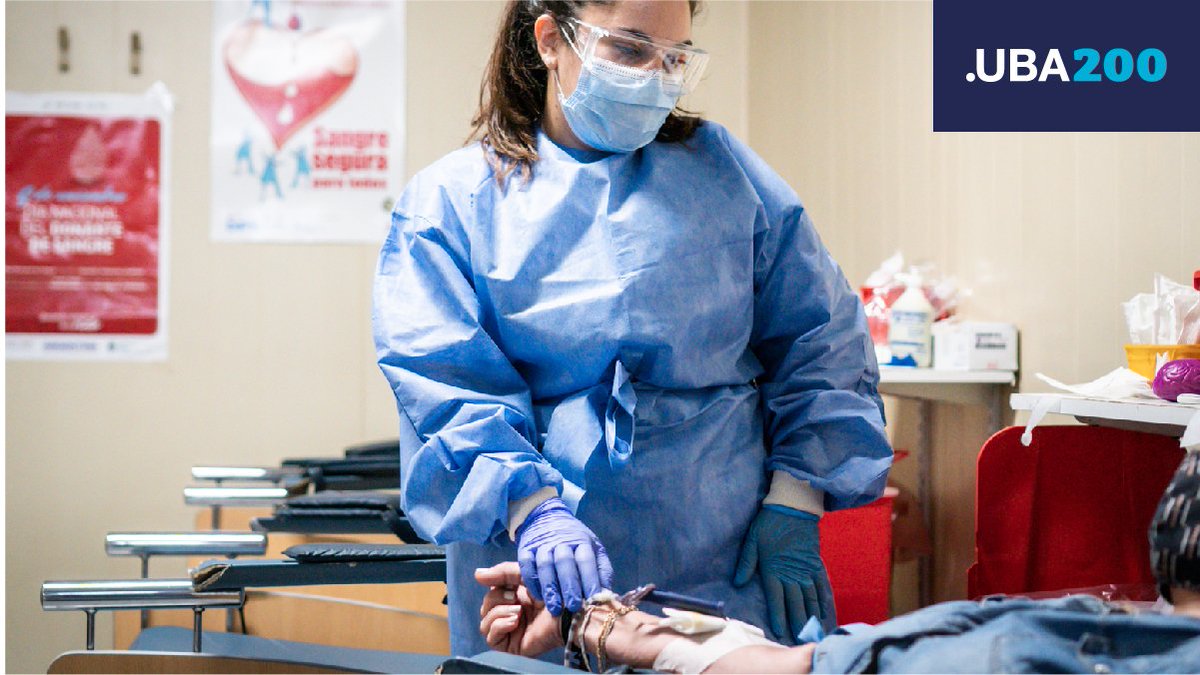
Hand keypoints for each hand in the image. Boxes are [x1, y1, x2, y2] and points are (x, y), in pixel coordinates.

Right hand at [477, 562, 562, 656]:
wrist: (569, 612)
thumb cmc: (554, 592)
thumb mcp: (527, 574)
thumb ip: (503, 572)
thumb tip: (476, 574)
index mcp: (515, 598)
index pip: (491, 592)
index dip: (495, 585)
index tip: (509, 584)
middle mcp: (511, 614)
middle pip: (485, 607)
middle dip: (496, 599)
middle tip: (515, 598)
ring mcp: (511, 631)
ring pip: (485, 623)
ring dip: (498, 613)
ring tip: (518, 612)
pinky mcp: (512, 646)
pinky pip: (491, 637)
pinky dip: (499, 626)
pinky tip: (515, 621)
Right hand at [516, 497, 612, 615]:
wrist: (547, 518)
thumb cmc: (576, 542)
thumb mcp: (593, 548)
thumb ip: (601, 570)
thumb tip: (607, 595)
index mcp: (581, 540)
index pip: (586, 560)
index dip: (589, 579)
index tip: (592, 599)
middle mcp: (561, 541)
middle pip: (564, 562)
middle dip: (569, 586)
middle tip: (573, 607)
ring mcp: (542, 544)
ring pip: (545, 565)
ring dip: (550, 588)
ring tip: (555, 608)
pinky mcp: (525, 549)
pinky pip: (526, 566)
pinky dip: (532, 582)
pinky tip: (538, 596)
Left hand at [733, 506, 835, 643]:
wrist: (793, 507)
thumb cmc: (769, 523)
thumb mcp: (752, 540)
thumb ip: (746, 563)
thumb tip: (737, 583)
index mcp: (774, 569)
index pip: (776, 599)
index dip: (778, 616)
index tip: (781, 632)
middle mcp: (792, 573)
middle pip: (796, 603)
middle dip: (798, 623)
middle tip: (800, 640)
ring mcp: (806, 570)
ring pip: (810, 598)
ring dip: (811, 616)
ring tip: (812, 632)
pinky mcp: (815, 564)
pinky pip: (820, 586)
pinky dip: (822, 600)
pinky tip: (823, 612)